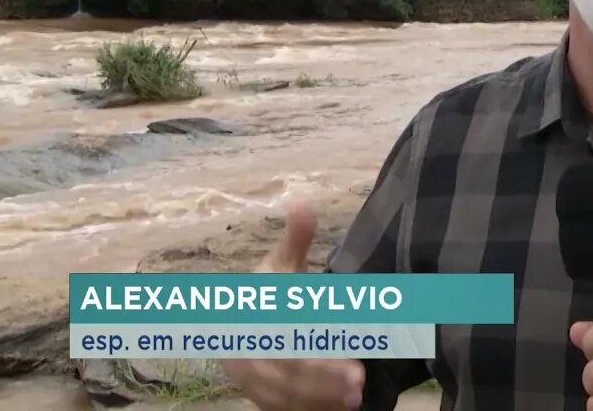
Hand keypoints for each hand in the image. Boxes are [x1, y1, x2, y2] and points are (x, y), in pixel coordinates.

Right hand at [221, 201, 366, 410]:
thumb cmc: (266, 291)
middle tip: (361, 385)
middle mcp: (250, 354)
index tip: (357, 367)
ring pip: (286, 396)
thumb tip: (302, 201)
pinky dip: (309, 409)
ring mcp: (252, 380)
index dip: (322, 360)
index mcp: (257, 322)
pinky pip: (283, 408)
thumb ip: (295, 239)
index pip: (292, 346)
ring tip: (356, 399)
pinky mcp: (260, 396)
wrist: (232, 321)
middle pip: (290, 375)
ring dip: (320, 399)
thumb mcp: (279, 265)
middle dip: (325, 382)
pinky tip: (337, 408)